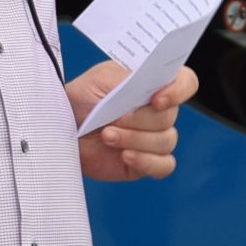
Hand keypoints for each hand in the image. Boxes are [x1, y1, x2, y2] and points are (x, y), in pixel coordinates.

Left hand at [68, 62, 197, 181]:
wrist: (60, 129)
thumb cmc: (79, 100)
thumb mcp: (101, 79)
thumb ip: (130, 79)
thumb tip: (155, 88)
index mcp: (151, 84)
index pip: (186, 82)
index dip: (179, 91)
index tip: (156, 100)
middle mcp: (157, 111)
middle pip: (170, 116)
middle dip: (139, 120)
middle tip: (113, 120)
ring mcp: (153, 137)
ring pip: (166, 141)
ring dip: (135, 139)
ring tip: (107, 136)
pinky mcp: (146, 162)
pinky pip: (164, 166)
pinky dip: (146, 161)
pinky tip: (126, 156)